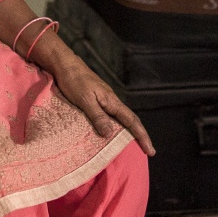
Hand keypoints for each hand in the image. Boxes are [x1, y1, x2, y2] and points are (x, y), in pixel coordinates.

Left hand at [40, 39, 155, 155]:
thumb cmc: (74, 81)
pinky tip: (112, 133)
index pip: (132, 121)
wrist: (66, 65)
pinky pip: (111, 116)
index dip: (142, 136)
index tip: (151, 151)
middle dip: (140, 136)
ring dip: (129, 132)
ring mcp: (105, 101)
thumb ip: (97, 116)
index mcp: (112, 102)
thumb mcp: (85, 100)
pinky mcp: (97, 100)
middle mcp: (112, 102)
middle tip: (148, 152)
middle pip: (131, 121)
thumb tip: (109, 134)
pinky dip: (116, 126)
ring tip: (132, 146)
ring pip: (121, 119)